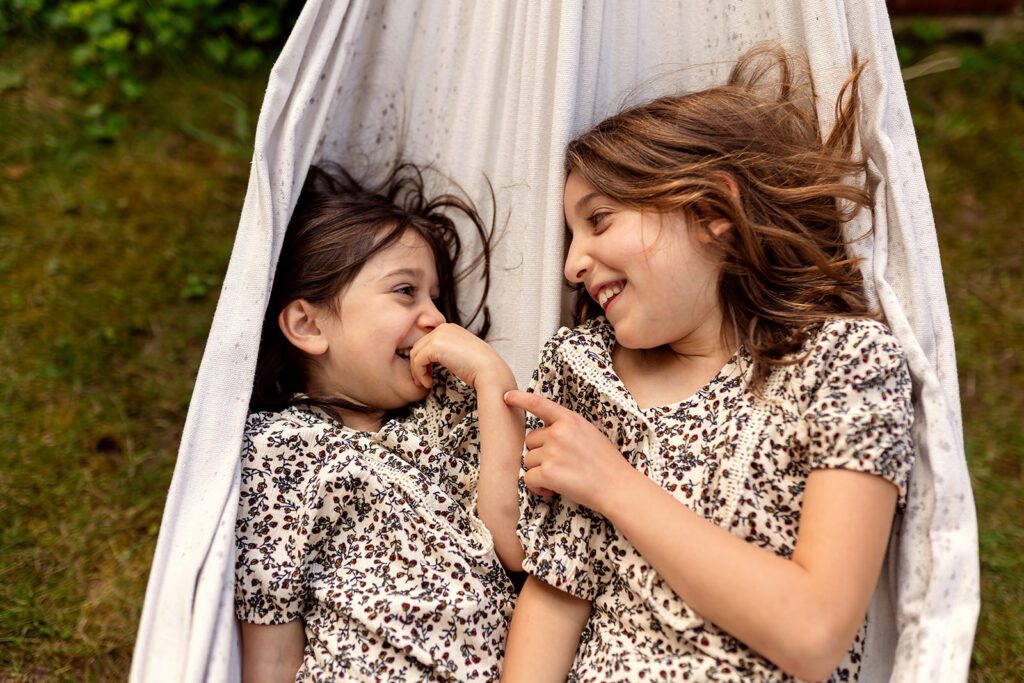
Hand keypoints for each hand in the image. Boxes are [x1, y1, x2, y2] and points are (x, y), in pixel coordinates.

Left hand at [409, 323, 513, 390]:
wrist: (489, 370)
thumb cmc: (480, 367)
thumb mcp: (461, 354)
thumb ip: (448, 352)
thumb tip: (433, 361)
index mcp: (450, 328)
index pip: (428, 342)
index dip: (424, 359)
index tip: (428, 375)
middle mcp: (443, 328)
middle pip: (419, 347)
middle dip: (417, 365)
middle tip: (422, 382)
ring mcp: (438, 335)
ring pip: (416, 354)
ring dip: (417, 372)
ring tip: (426, 384)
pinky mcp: (434, 346)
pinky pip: (417, 361)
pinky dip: (420, 374)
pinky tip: (429, 384)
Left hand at [503, 390, 639, 513]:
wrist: (618, 487)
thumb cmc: (606, 463)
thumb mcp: (588, 433)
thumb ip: (566, 429)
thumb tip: (545, 434)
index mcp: (570, 420)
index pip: (540, 404)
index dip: (521, 399)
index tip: (507, 397)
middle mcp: (558, 432)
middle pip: (530, 441)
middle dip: (540, 454)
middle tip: (560, 465)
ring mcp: (552, 452)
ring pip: (528, 461)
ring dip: (539, 472)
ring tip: (560, 478)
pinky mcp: (548, 472)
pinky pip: (529, 479)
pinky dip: (538, 488)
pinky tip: (553, 490)